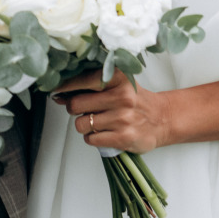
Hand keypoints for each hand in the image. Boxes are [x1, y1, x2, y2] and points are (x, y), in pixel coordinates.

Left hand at [54, 70, 170, 154]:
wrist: (162, 119)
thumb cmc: (134, 100)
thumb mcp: (117, 84)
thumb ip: (90, 86)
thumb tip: (59, 94)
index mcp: (118, 77)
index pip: (83, 80)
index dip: (65, 86)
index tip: (56, 90)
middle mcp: (121, 96)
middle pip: (76, 104)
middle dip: (73, 108)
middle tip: (82, 109)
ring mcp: (123, 118)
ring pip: (82, 124)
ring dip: (84, 125)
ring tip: (96, 121)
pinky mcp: (123, 138)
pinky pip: (91, 139)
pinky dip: (92, 138)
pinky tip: (103, 132)